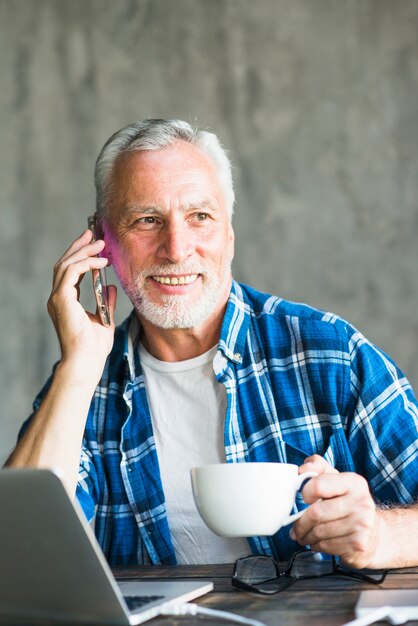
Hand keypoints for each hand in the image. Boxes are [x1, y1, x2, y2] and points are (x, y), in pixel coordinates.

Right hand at [47, 229, 116, 380]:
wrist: (86, 361)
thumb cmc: (94, 347)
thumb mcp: (105, 319)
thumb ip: (106, 302)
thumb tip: (111, 287)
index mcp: (66, 302)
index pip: (69, 272)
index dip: (80, 255)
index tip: (93, 242)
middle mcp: (58, 298)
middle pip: (64, 263)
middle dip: (79, 246)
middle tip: (93, 233)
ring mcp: (57, 298)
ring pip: (65, 265)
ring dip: (83, 251)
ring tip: (100, 243)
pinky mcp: (61, 300)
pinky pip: (71, 272)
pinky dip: (85, 263)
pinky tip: (100, 261)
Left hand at [291, 455, 382, 568]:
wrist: (374, 533)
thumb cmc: (348, 503)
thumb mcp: (336, 479)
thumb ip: (318, 467)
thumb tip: (302, 470)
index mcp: (354, 482)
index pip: (318, 485)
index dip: (305, 492)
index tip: (304, 498)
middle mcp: (361, 502)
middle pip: (316, 513)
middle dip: (300, 522)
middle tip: (296, 526)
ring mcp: (362, 525)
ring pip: (319, 532)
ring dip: (306, 536)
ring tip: (305, 535)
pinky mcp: (359, 545)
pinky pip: (326, 546)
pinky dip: (317, 546)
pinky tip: (319, 542)